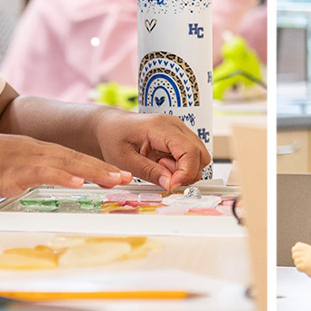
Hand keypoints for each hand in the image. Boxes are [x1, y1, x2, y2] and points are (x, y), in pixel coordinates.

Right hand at [0, 133, 131, 201]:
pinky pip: (42, 173)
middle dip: (103, 168)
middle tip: (128, 177)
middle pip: (75, 158)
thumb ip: (20, 176)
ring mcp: (23, 159)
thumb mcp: (2, 169)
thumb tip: (31, 188)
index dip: (93, 165)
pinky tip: (79, 182)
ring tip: (115, 180)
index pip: (69, 157)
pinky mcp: (12, 171)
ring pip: (66, 164)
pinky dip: (62, 177)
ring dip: (93, 171)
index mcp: (31, 150)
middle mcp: (32, 150)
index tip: (115, 173)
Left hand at [96, 109, 211, 190]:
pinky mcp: (180, 137)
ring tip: (160, 167)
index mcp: (160, 127)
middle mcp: (175, 125)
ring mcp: (180, 130)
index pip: (189, 150)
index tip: (170, 184)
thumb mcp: (125, 160)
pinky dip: (181, 166)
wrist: (110, 126)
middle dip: (186, 172)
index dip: (185, 172)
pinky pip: (192, 156)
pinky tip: (163, 164)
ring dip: (184, 170)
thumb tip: (170, 184)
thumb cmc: (113, 138)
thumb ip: (149, 172)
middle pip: (200, 155)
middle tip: (161, 173)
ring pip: (199, 157)